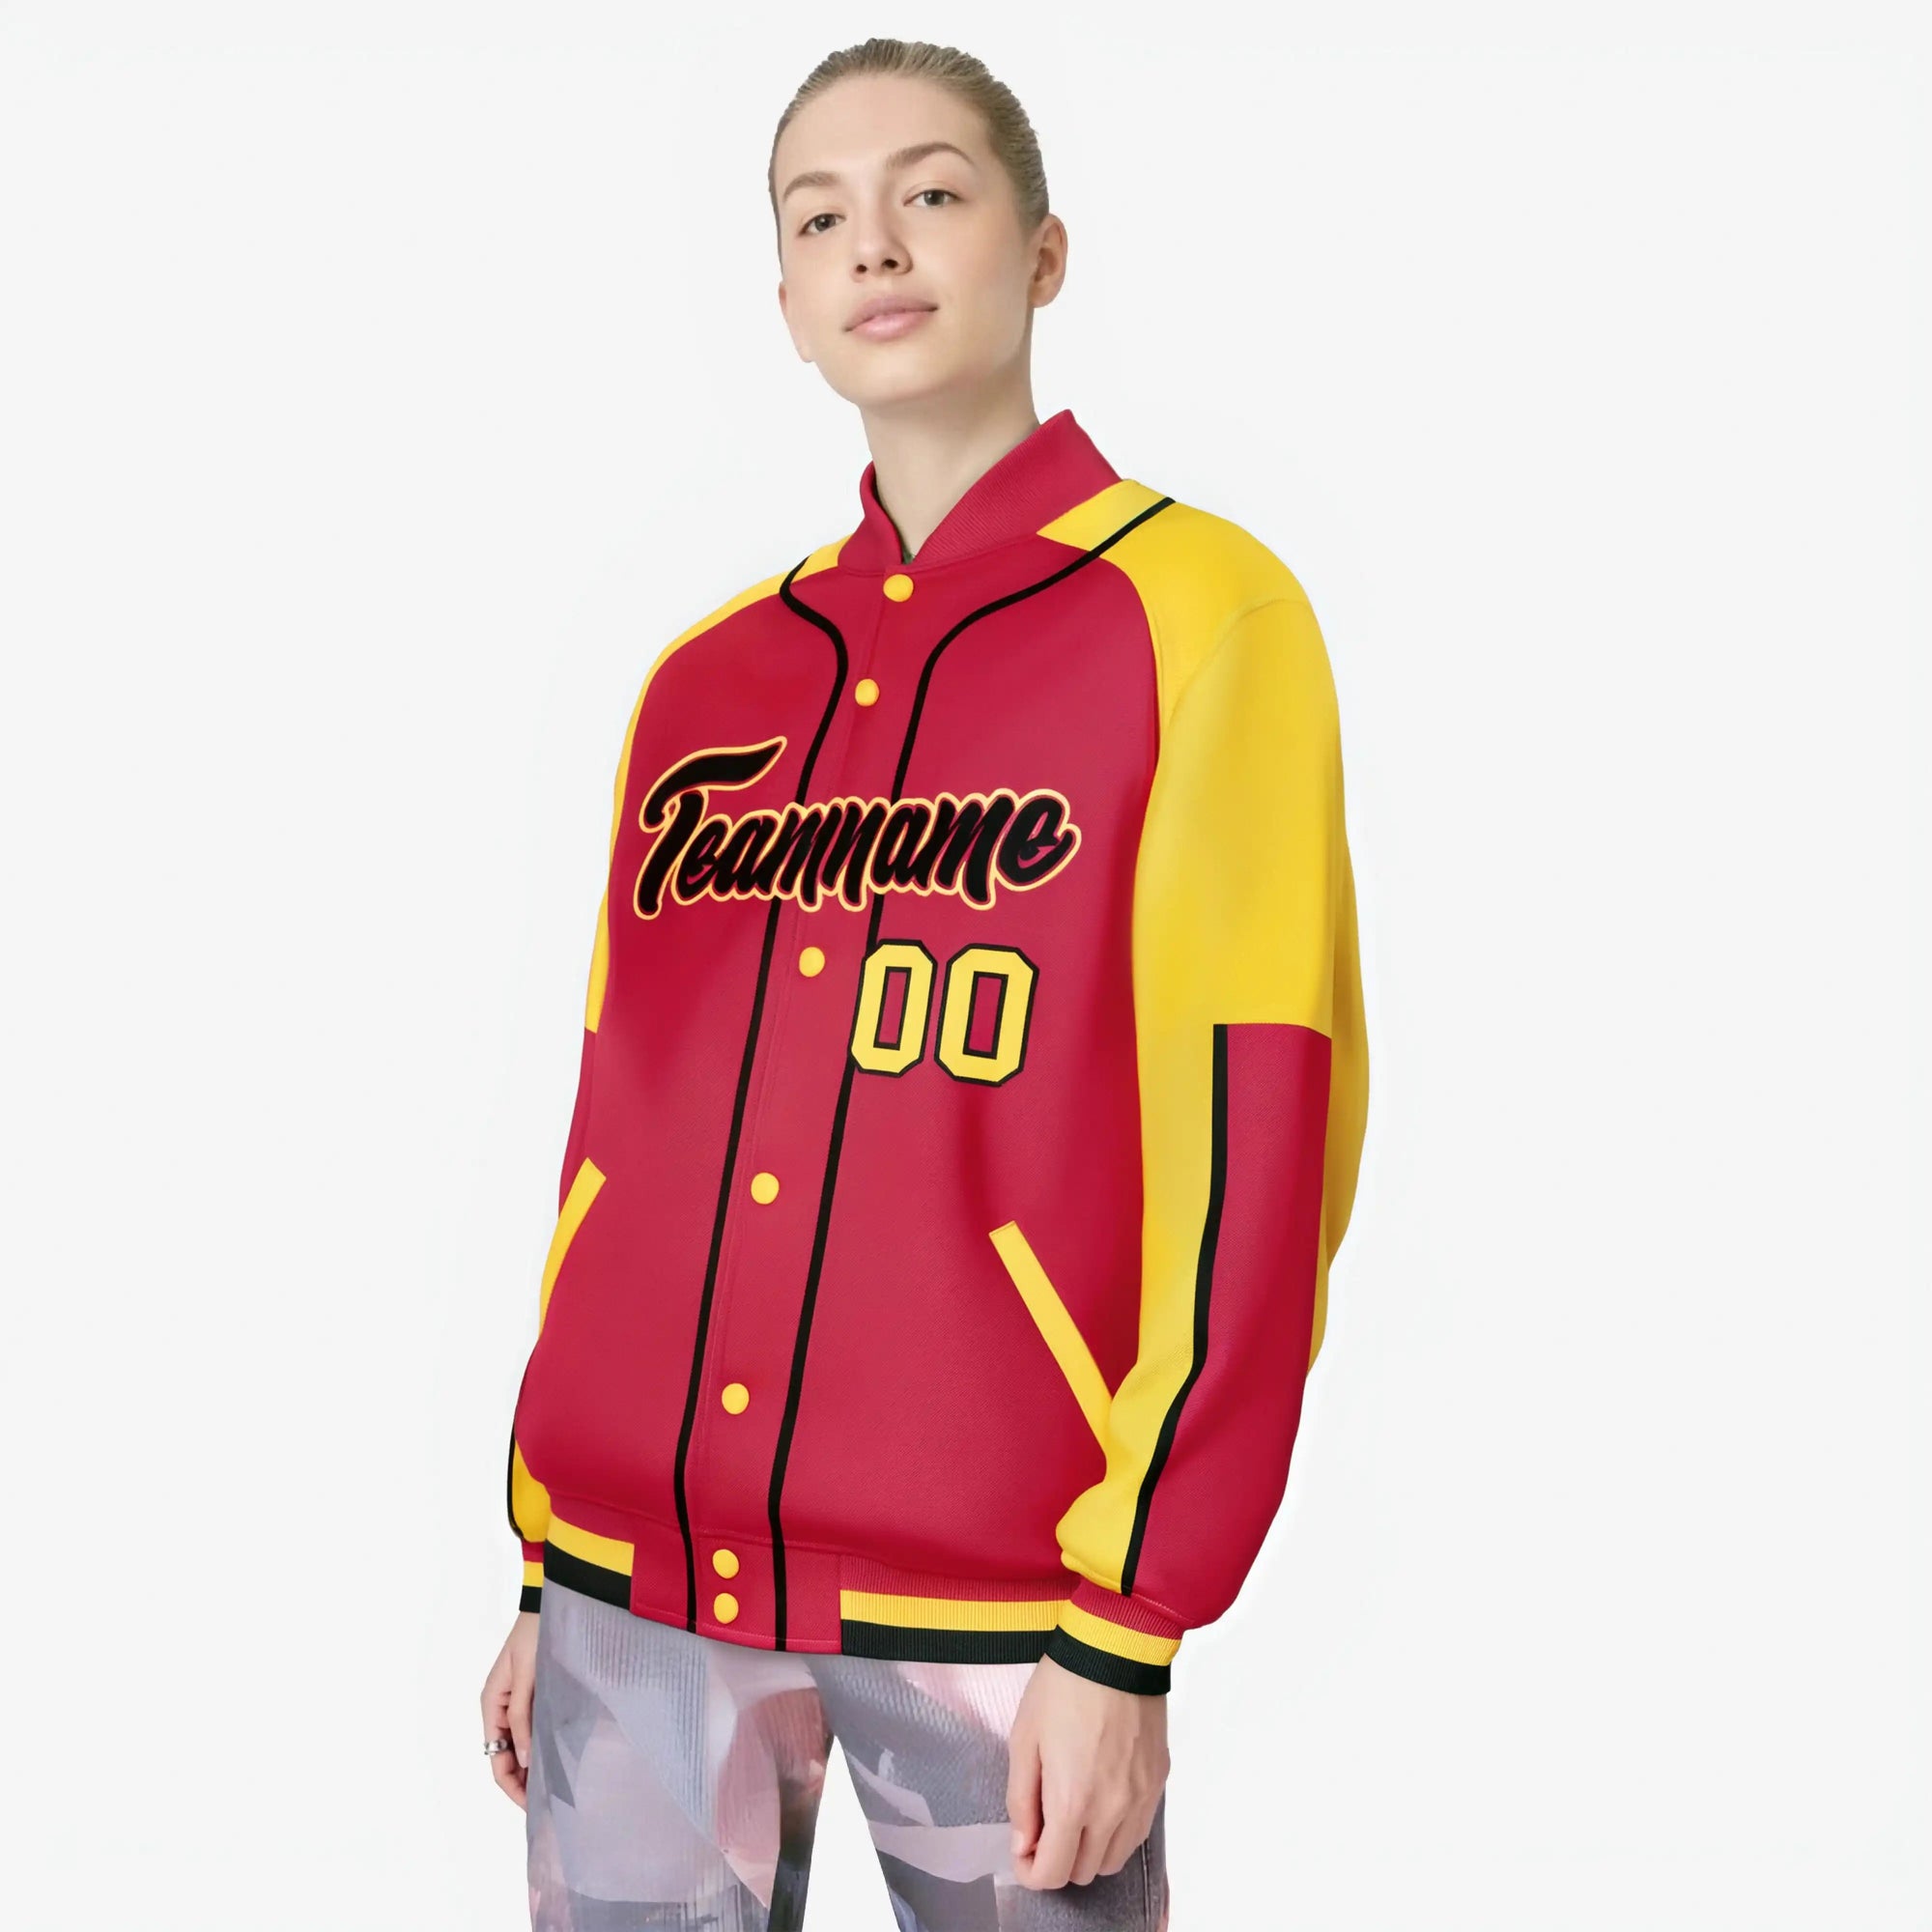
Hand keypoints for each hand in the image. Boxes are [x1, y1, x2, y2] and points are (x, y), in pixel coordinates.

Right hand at [480, 1610, 540, 1808]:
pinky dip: (540, 1747)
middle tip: (550, 1804)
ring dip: (533, 1767)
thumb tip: (523, 1760)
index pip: (497, 1761)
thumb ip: (522, 1718)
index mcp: (491, 1706)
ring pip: (520, 1747)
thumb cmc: (534, 1636)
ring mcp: (516, 1704)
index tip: (533, 1807)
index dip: (513, 1787)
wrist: (546, 1606)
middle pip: (507, 1759)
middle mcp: (500, 1710)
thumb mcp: (526, 1678)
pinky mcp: (532, 1696)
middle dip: (524, 1783)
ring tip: (555, 1787)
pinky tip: (557, 1757)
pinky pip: (531, 1730)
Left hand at [1006, 1653, 1169, 1888]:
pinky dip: (1116, 1833)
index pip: (1053, 1873)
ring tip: (1073, 1815)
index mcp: (1072, 1801)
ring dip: (1089, 1851)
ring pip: (1115, 1860)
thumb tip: (1023, 1843)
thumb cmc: (1064, 1686)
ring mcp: (1140, 1799)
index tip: (1023, 1853)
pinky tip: (1101, 1802)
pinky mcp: (1158, 1783)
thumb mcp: (1024, 1739)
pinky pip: (1137, 1832)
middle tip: (1043, 1829)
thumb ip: (1021, 1800)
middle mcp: (1112, 1811)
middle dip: (1058, 1861)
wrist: (1116, 1648)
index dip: (1031, 1872)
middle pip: (1085, 1873)